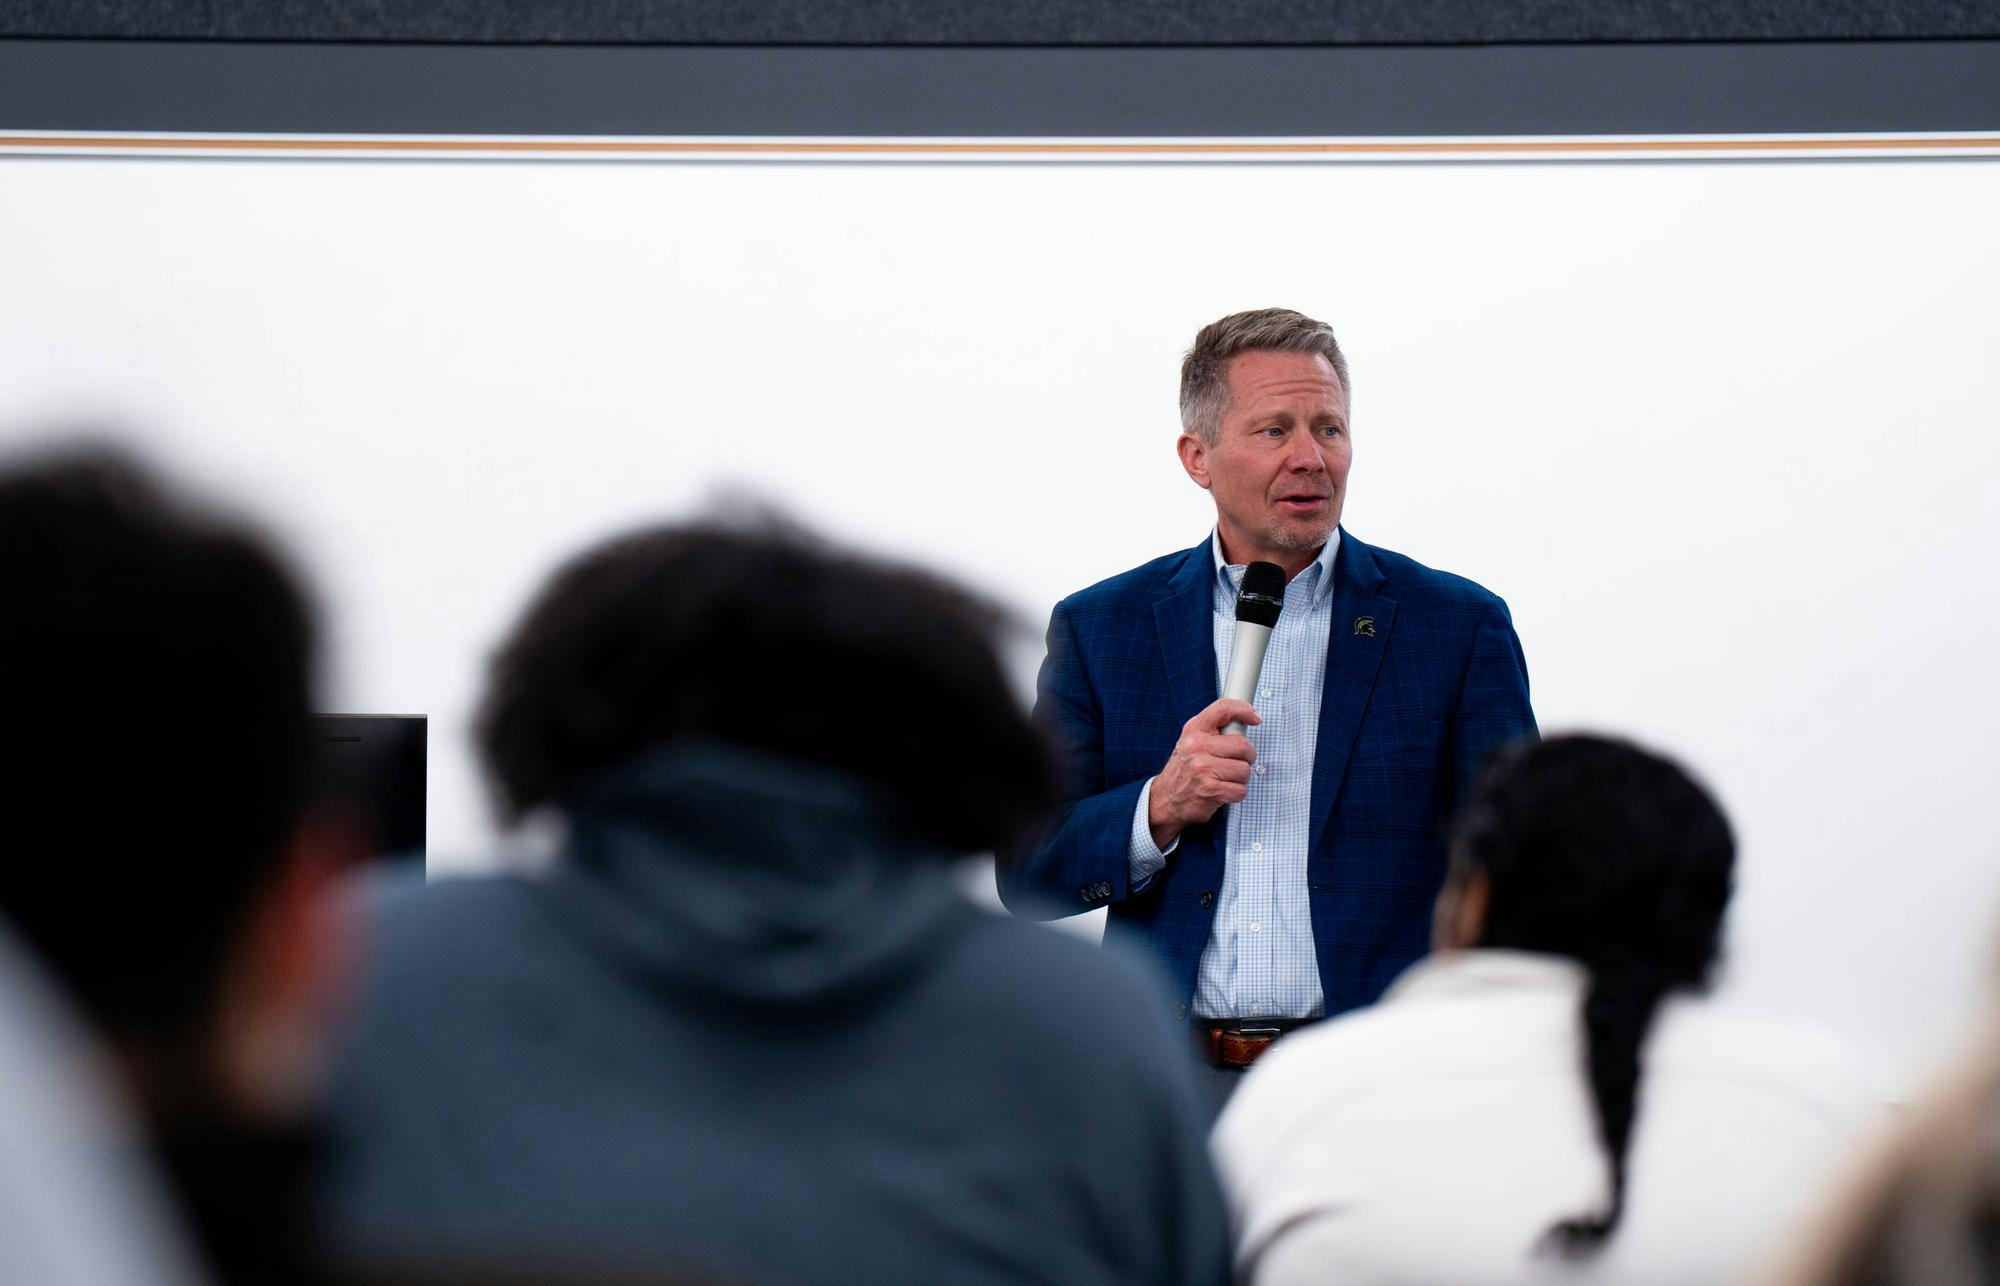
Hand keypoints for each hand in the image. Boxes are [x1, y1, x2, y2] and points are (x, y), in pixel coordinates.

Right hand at [1147, 698, 1258, 850]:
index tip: (1255, 718)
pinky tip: (1222, 791)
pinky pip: (1240, 790)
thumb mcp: (1192, 743)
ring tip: (1225, 779)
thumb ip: (1214, 731)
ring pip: (1244, 770)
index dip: (1244, 710)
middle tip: (1236, 762)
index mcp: (1194, 730)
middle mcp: (1196, 746)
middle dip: (1247, 757)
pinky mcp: (1210, 789)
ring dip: (1241, 778)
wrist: (1166, 800)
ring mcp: (1202, 768)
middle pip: (1243, 745)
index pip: (1223, 709)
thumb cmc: (1185, 770)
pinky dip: (1236, 794)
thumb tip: (1245, 722)